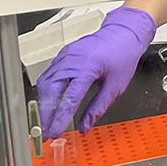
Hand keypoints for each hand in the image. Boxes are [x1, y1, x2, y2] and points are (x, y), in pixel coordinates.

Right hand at [36, 6, 156, 137]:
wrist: (123, 33)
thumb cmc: (123, 55)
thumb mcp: (116, 86)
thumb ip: (98, 107)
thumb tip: (86, 125)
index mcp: (88, 67)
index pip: (69, 98)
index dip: (59, 118)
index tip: (54, 132)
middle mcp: (73, 60)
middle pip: (51, 91)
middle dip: (44, 114)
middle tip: (44, 132)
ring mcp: (65, 56)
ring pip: (45, 83)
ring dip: (43, 104)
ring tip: (44, 122)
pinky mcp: (63, 55)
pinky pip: (48, 75)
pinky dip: (45, 91)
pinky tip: (46, 103)